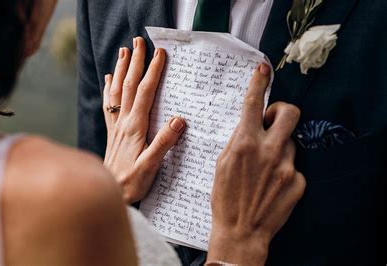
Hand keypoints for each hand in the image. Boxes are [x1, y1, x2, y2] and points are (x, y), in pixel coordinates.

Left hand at [103, 37, 185, 203]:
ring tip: (124, 51)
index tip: (159, 53)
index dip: (152, 72)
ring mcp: (116, 127)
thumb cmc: (131, 183)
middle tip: (139, 41)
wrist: (109, 193)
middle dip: (135, 62)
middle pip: (129, 86)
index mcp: (135, 127)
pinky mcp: (112, 133)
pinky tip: (109, 79)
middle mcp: (123, 123)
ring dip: (121, 70)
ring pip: (117, 91)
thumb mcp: (151, 167)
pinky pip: (109, 105)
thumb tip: (179, 120)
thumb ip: (163, 143)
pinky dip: (109, 89)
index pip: (145, 93)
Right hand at [208, 64, 305, 264]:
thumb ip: (238, 140)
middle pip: (289, 113)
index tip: (263, 70)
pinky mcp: (297, 181)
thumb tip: (250, 123)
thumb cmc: (225, 198)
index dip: (259, 82)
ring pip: (290, 142)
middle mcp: (269, 151)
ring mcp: (286, 166)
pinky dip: (283, 169)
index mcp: (245, 144)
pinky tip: (270, 184)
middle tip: (273, 120)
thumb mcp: (222, 163)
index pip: (254, 103)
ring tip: (264, 166)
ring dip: (279, 147)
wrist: (241, 231)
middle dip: (282, 111)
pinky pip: (293, 165)